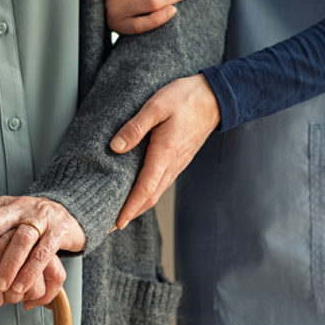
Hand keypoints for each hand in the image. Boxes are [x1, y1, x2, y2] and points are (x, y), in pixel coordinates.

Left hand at [0, 196, 84, 301]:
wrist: (71, 214)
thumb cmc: (31, 226)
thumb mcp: (7, 225)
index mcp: (0, 205)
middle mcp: (17, 207)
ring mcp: (39, 217)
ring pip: (20, 239)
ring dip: (7, 265)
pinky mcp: (59, 230)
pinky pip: (44, 251)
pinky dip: (30, 271)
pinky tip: (21, 287)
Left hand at [110, 74, 219, 228]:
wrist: (214, 97)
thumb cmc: (185, 99)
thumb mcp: (156, 106)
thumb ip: (135, 127)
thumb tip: (115, 147)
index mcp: (164, 154)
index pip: (144, 190)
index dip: (129, 209)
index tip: (116, 223)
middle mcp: (172, 165)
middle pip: (149, 198)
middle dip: (130, 214)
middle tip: (110, 226)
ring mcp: (177, 164)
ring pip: (156, 193)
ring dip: (138, 207)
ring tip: (120, 214)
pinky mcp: (178, 160)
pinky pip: (161, 184)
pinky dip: (147, 195)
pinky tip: (137, 194)